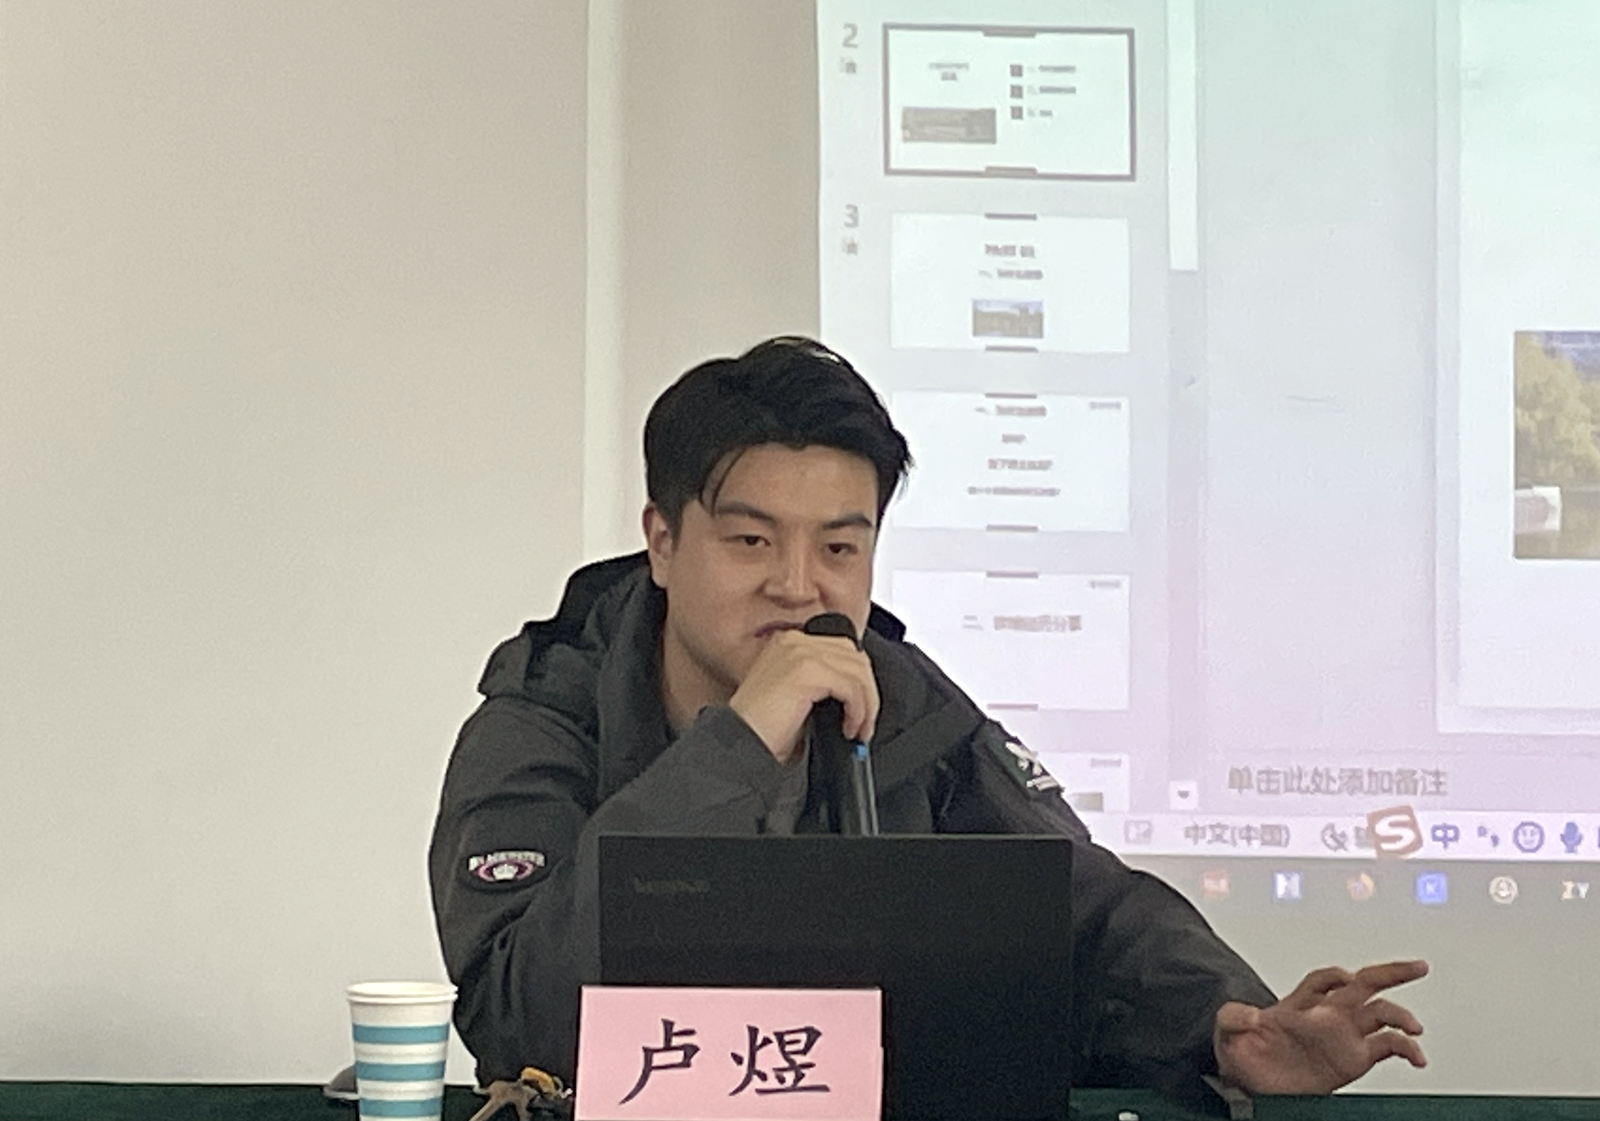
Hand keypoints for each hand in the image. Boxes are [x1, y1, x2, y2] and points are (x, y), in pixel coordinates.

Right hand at [728, 629, 877, 763]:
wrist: (740, 745)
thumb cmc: (762, 730)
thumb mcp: (797, 698)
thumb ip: (823, 685)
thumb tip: (858, 696)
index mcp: (789, 643)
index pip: (841, 649)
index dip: (858, 680)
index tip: (860, 709)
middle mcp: (793, 641)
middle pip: (854, 656)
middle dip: (868, 691)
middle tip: (864, 723)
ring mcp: (799, 652)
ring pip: (858, 671)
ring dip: (867, 704)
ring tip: (859, 729)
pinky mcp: (806, 670)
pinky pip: (851, 686)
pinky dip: (858, 710)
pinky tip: (849, 728)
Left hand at [1214, 960, 1428, 1094]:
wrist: (1249, 1083)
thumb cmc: (1242, 1051)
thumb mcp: (1227, 1028)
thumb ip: (1233, 1016)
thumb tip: (1250, 1015)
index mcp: (1298, 1004)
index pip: (1323, 980)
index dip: (1334, 976)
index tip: (1346, 978)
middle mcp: (1327, 1016)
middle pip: (1364, 984)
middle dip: (1390, 972)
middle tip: (1417, 967)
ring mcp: (1343, 1037)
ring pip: (1380, 1015)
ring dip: (1400, 1017)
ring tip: (1414, 1028)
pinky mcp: (1353, 1060)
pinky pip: (1386, 1048)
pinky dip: (1405, 1049)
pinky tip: (1416, 1056)